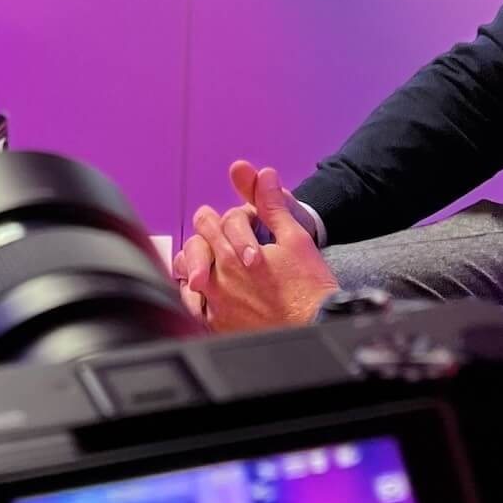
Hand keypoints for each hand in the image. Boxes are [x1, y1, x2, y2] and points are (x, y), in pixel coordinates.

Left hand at [174, 165, 336, 332]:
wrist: (316, 327)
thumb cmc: (308, 286)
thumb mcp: (295, 238)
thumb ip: (272, 206)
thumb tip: (264, 175)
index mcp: (233, 253)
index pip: (212, 222)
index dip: (226, 218)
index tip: (234, 222)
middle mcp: (218, 279)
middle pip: (196, 244)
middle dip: (209, 234)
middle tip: (219, 234)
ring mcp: (216, 304)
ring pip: (187, 274)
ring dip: (197, 263)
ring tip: (210, 261)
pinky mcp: (218, 326)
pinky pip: (192, 307)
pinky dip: (195, 295)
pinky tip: (207, 290)